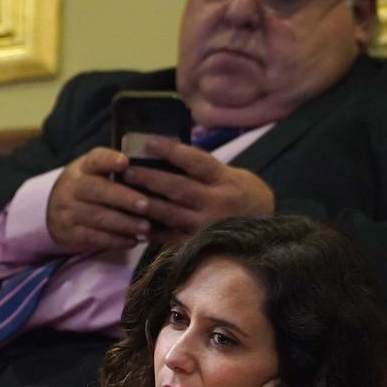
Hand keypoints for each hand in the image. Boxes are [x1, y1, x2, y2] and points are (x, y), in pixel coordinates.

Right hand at [46, 147, 150, 251]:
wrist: (55, 212)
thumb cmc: (88, 189)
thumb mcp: (95, 174)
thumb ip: (117, 172)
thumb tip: (152, 173)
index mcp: (83, 167)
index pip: (94, 159)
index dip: (109, 159)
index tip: (125, 162)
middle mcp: (72, 187)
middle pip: (97, 189)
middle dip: (124, 198)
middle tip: (146, 205)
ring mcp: (69, 210)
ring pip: (97, 216)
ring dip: (124, 223)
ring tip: (145, 227)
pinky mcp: (70, 233)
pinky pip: (94, 237)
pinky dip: (115, 240)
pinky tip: (132, 240)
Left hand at [122, 137, 274, 243]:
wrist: (263, 230)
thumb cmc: (239, 195)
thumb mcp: (229, 175)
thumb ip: (202, 169)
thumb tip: (162, 154)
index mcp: (224, 180)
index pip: (195, 161)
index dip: (171, 150)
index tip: (148, 141)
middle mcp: (217, 202)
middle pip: (178, 188)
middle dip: (149, 178)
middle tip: (125, 170)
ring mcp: (208, 226)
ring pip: (170, 214)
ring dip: (144, 204)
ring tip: (123, 194)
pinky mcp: (200, 245)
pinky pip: (170, 237)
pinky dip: (151, 231)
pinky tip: (134, 223)